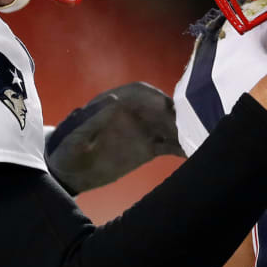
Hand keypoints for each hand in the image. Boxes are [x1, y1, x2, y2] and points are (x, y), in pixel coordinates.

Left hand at [46, 82, 183, 194]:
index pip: (139, 92)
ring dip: (185, 131)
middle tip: (193, 126)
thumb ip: (91, 118)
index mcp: (114, 103)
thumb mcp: (73, 135)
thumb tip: (114, 99)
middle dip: (178, 114)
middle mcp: (132, 114)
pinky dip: (182, 148)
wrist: (67, 173)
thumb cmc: (65, 150)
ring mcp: (142, 131)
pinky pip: (169, 145)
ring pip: (169, 125)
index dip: (154, 97)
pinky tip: (195, 153)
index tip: (168, 107)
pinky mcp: (147, 149)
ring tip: (201, 139)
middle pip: (160, 108)